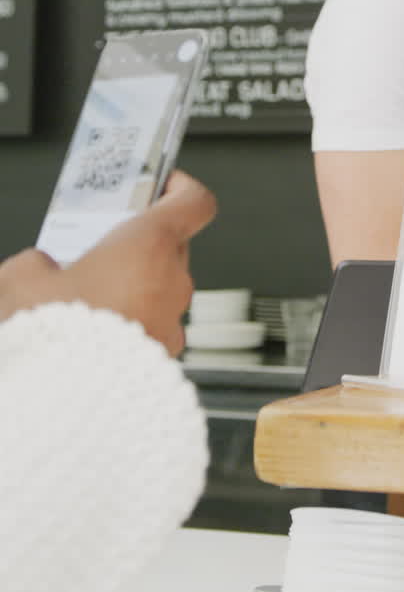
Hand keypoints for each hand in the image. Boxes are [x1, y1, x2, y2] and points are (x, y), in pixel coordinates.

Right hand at [0, 171, 216, 355]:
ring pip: (161, 292)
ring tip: (89, 300)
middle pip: (171, 249)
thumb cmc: (55, 337)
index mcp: (149, 247)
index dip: (180, 188)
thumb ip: (37, 263)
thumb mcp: (21, 281)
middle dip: (139, 248)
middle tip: (101, 250)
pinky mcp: (164, 361)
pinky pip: (153, 329)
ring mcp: (173, 324)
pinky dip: (132, 326)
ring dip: (135, 291)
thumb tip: (40, 268)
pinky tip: (94, 336)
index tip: (161, 184)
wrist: (63, 407)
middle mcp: (172, 283)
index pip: (194, 202)